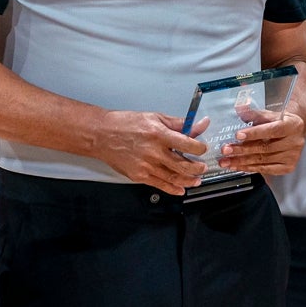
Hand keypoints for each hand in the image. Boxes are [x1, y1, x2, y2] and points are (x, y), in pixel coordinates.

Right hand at [93, 110, 208, 194]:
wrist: (102, 134)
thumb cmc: (126, 123)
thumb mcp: (155, 117)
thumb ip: (179, 123)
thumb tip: (199, 124)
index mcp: (159, 134)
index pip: (188, 145)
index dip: (200, 148)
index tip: (203, 149)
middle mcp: (154, 152)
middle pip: (184, 165)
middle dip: (198, 168)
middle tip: (203, 167)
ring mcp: (146, 166)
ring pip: (175, 178)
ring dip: (189, 181)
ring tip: (196, 179)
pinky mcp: (139, 176)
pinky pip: (160, 185)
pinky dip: (173, 189)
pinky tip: (181, 189)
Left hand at [216, 109, 305, 175]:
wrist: (295, 132)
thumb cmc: (279, 122)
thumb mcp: (269, 115)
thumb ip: (254, 113)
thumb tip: (239, 107)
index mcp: (292, 125)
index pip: (271, 130)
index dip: (254, 133)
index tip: (238, 135)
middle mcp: (295, 142)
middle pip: (265, 148)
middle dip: (242, 149)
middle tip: (225, 150)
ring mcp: (292, 157)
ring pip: (263, 161)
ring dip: (242, 161)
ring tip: (226, 161)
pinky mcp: (288, 167)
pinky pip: (266, 169)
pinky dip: (250, 168)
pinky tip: (237, 166)